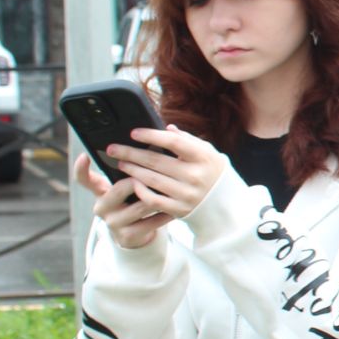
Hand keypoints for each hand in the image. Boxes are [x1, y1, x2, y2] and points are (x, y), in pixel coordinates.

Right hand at [74, 153, 175, 248]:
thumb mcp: (126, 187)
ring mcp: (113, 223)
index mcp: (100, 191)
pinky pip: (152, 221)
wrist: (135, 233)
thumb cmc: (133, 201)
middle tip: (158, 175)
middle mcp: (102, 207)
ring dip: (159, 197)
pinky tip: (175, 209)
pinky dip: (165, 213)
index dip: (81, 168)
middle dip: (143, 180)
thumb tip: (145, 148)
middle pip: (123, 187)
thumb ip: (129, 171)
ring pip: (142, 204)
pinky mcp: (127, 236)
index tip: (84, 156)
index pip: (84, 179)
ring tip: (173, 190)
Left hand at [106, 126, 227, 219]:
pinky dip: (140, 190)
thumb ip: (188, 140)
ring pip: (151, 180)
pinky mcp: (179, 209)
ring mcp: (187, 194)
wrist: (225, 204)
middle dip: (131, 153)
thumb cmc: (212, 172)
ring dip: (132, 170)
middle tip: (113, 148)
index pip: (173, 142)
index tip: (134, 132)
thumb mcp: (208, 152)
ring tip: (120, 162)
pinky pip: (153, 200)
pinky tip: (132, 182)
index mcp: (203, 157)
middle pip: (156, 161)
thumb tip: (166, 128)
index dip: (151, 136)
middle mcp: (195, 176)